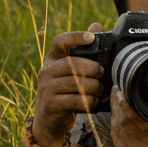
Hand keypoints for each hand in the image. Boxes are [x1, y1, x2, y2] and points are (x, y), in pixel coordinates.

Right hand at [31, 22, 103, 146]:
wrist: (49, 121)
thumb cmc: (65, 91)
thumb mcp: (71, 71)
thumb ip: (83, 50)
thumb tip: (96, 25)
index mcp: (51, 59)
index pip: (59, 41)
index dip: (75, 37)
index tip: (91, 38)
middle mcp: (46, 71)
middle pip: (71, 63)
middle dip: (91, 67)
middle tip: (102, 72)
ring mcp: (46, 88)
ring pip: (75, 82)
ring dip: (93, 86)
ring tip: (100, 89)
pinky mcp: (51, 105)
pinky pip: (75, 100)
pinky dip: (89, 101)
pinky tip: (94, 102)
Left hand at [110, 86, 147, 146]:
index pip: (139, 118)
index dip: (126, 104)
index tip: (121, 91)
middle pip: (126, 123)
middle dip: (117, 105)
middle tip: (116, 93)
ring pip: (119, 132)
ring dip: (114, 115)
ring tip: (115, 103)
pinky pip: (117, 142)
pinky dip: (114, 128)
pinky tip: (115, 118)